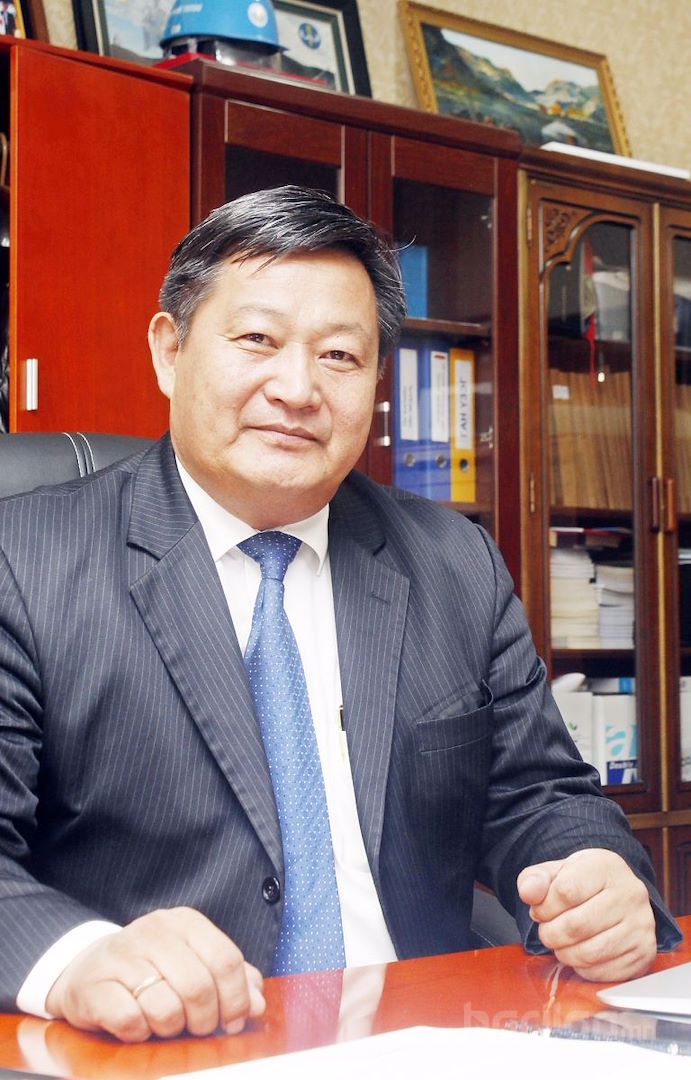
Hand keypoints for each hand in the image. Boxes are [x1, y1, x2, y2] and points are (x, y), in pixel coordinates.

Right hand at [45, 907, 265, 1041]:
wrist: (87, 970)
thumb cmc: (152, 971)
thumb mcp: (194, 964)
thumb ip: (232, 980)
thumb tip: (258, 1005)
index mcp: (185, 922)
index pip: (226, 960)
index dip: (236, 999)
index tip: (233, 1022)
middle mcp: (153, 931)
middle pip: (199, 986)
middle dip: (204, 1020)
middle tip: (197, 1028)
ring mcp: (121, 955)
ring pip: (165, 1007)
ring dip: (171, 1028)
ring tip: (164, 1023)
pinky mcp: (94, 985)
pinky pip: (131, 1021)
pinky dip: (140, 1033)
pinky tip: (137, 1024)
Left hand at [516, 848, 656, 981]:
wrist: (616, 895)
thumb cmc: (581, 884)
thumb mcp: (555, 872)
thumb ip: (535, 880)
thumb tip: (528, 893)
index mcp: (606, 867)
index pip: (566, 892)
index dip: (544, 908)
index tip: (539, 910)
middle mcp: (631, 894)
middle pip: (576, 926)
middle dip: (551, 933)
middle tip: (547, 931)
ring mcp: (641, 925)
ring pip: (589, 953)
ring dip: (564, 953)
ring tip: (561, 942)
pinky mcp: (644, 953)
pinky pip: (604, 972)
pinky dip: (583, 968)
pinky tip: (580, 952)